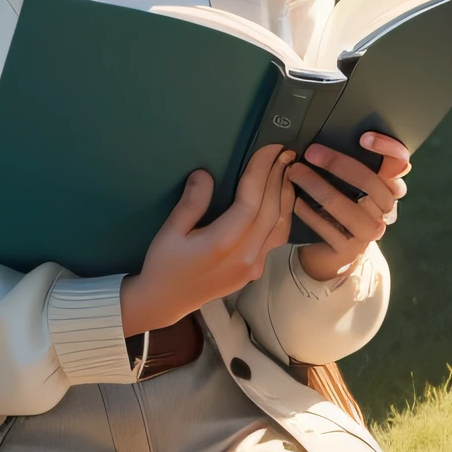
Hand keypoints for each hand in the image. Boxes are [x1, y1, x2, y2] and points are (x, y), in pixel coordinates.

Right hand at [120, 144, 295, 335]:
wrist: (165, 302)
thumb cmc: (163, 264)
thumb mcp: (170, 231)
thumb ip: (191, 203)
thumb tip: (206, 174)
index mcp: (222, 243)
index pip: (251, 201)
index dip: (262, 172)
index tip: (269, 148)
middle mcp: (245, 255)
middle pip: (270, 210)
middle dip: (278, 177)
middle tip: (284, 150)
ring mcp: (254, 266)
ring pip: (280, 225)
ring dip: (285, 195)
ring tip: (288, 169)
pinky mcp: (255, 270)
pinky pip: (276, 238)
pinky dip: (282, 214)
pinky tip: (282, 199)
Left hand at [289, 131, 410, 283]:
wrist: (335, 253)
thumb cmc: (340, 209)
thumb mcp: (349, 186)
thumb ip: (350, 165)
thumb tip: (324, 133)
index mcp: (389, 188)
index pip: (400, 162)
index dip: (387, 148)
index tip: (364, 137)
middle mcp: (385, 210)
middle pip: (369, 181)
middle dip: (337, 163)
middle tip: (311, 152)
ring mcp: (369, 232)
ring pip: (346, 206)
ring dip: (317, 186)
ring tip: (295, 173)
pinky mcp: (349, 250)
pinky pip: (328, 228)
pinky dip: (309, 212)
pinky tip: (295, 200)